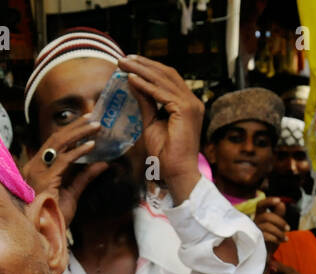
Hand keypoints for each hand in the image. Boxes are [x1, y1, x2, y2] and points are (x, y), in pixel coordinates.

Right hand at [20, 120, 109, 226]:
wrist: (45, 235)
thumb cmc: (55, 217)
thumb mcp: (73, 193)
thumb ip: (85, 177)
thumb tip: (103, 163)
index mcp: (37, 168)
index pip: (54, 143)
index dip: (70, 131)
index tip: (86, 123)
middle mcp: (34, 166)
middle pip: (55, 138)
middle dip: (75, 126)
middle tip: (93, 118)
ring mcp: (37, 171)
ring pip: (58, 143)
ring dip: (79, 132)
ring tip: (96, 126)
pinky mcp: (45, 179)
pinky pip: (63, 159)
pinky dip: (78, 151)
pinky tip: (91, 145)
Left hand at [119, 55, 203, 203]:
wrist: (176, 173)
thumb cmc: (166, 155)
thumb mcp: (151, 123)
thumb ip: (146, 103)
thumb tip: (133, 83)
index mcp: (187, 104)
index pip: (167, 79)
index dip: (148, 69)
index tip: (129, 63)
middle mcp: (192, 101)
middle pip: (166, 74)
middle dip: (143, 64)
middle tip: (123, 58)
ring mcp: (191, 104)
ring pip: (163, 79)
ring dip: (141, 70)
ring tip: (123, 63)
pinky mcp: (185, 110)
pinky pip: (161, 93)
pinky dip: (145, 85)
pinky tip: (130, 78)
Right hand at [254, 196, 289, 257]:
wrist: (266, 254)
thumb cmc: (271, 237)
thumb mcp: (277, 225)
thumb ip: (279, 214)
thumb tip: (281, 203)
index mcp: (260, 216)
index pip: (260, 205)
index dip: (268, 201)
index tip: (279, 200)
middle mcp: (255, 222)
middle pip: (266, 216)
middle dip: (280, 221)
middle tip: (288, 228)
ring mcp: (254, 231)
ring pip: (267, 226)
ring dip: (279, 232)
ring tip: (285, 237)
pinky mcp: (255, 240)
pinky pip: (266, 235)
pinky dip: (276, 238)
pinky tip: (283, 241)